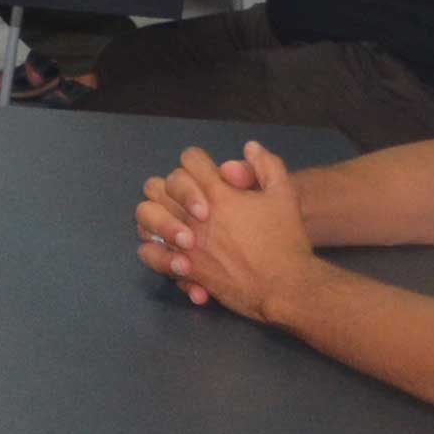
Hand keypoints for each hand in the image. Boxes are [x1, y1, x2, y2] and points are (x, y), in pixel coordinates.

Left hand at [134, 139, 317, 320]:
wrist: (286, 286)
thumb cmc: (285, 239)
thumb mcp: (285, 195)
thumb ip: (268, 166)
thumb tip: (249, 146)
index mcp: (217, 193)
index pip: (191, 160)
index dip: (198, 162)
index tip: (209, 175)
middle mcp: (194, 215)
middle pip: (159, 185)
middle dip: (171, 187)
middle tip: (189, 200)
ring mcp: (186, 242)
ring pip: (147, 216)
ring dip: (157, 215)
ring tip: (175, 222)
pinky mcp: (184, 267)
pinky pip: (150, 252)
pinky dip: (154, 249)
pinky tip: (169, 249)